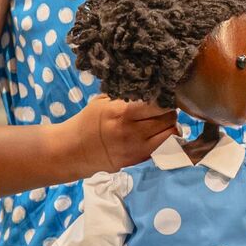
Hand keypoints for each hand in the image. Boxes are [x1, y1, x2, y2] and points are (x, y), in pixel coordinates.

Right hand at [63, 96, 177, 174]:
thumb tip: (149, 85)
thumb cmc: (88, 121)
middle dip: (169, 111)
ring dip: (170, 126)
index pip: (158, 104)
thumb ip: (126, 94)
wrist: (74, 151)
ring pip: (171, 135)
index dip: (165, 99)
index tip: (163, 96)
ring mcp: (137, 148)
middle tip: (163, 109)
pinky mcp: (139, 160)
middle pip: (168, 118)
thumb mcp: (103, 101)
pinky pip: (163, 148)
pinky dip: (165, 140)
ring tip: (162, 122)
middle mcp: (133, 132)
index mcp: (123, 113)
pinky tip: (158, 135)